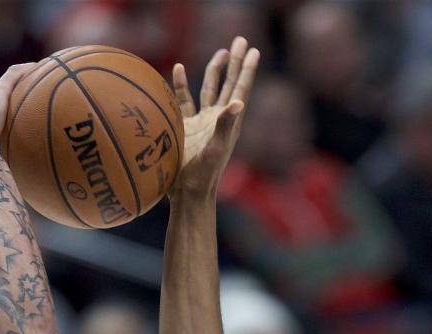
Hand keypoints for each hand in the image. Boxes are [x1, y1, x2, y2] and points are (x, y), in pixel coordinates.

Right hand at [171, 36, 259, 198]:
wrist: (186, 194)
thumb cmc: (203, 176)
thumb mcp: (215, 149)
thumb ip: (225, 125)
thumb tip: (238, 102)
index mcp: (228, 122)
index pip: (239, 90)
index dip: (246, 70)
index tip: (253, 50)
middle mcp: (217, 119)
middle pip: (228, 84)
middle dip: (234, 63)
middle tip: (240, 40)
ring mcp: (201, 123)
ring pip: (209, 89)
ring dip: (215, 70)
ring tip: (222, 52)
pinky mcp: (185, 128)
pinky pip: (184, 100)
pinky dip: (181, 84)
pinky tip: (179, 68)